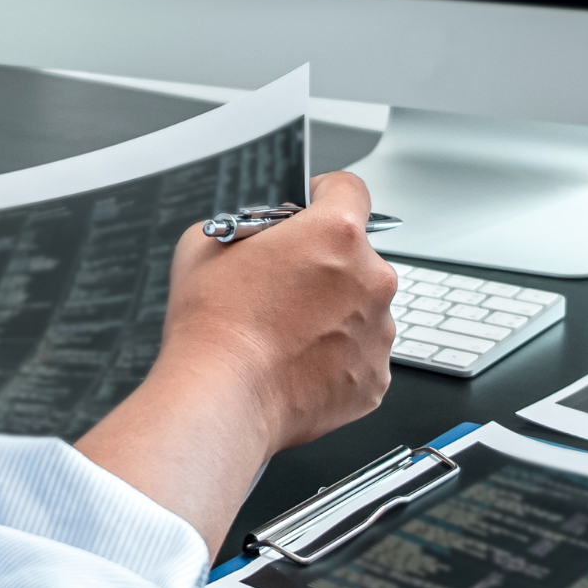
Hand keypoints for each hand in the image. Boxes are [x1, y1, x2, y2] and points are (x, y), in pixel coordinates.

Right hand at [73, 171, 396, 551]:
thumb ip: (246, 225)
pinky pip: (360, 354)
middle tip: (282, 283)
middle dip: (325, 263)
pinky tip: (296, 361)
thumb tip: (257, 232)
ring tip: (285, 331)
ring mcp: (379, 333)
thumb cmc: (214, 325)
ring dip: (334, 311)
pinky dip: (336, 356)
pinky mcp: (375, 379)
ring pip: (362, 307)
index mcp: (337, 234)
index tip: (307, 209)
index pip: (348, 189)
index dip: (322, 195)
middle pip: (357, 254)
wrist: (222, 399)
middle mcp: (371, 279)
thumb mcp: (207, 242)